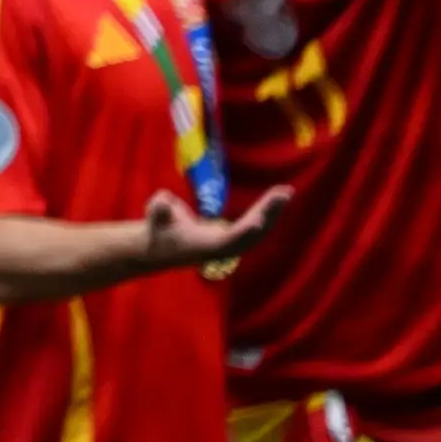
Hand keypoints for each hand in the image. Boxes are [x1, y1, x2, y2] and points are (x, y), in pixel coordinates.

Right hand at [141, 184, 288, 275]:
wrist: (161, 249)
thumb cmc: (158, 232)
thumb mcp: (155, 218)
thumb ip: (159, 209)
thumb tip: (164, 199)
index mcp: (207, 246)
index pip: (229, 239)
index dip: (242, 232)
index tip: (256, 222)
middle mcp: (224, 248)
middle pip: (252, 233)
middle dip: (268, 213)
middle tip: (284, 192)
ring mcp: (232, 244)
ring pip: (258, 230)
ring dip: (273, 211)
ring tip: (285, 192)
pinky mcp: (235, 239)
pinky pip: (256, 227)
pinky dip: (267, 213)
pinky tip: (277, 200)